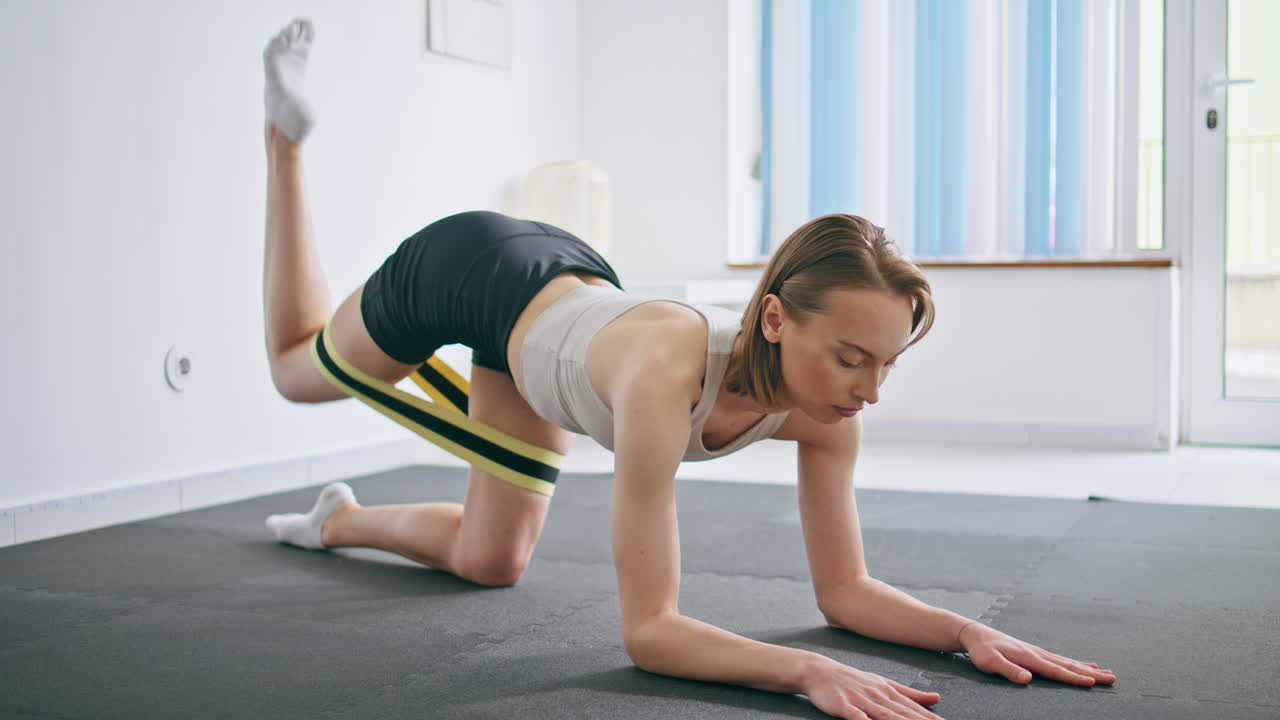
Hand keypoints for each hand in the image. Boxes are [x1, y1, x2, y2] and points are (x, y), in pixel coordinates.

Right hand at [802, 656, 944, 718]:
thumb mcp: (883, 683)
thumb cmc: (852, 680)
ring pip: (884, 715)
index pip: (913, 709)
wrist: (819, 671)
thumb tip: (937, 698)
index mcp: (889, 691)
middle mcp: (878, 695)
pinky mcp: (843, 705)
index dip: (930, 718)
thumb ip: (910, 694)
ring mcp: (861, 700)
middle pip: (903, 713)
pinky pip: (856, 716)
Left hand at [958, 622, 1116, 686]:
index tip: (1092, 682)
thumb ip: (1008, 670)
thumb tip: (1028, 679)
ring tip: (1106, 673)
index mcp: (1028, 657)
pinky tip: (1084, 665)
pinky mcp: (1034, 653)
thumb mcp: (990, 662)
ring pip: (1067, 662)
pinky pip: (1060, 660)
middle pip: (1068, 665)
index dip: (1074, 678)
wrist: (975, 634)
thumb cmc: (981, 650)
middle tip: (1112, 678)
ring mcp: (1037, 652)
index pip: (1055, 670)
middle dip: (1091, 673)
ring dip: (1087, 668)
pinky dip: (1075, 663)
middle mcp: (1037, 653)